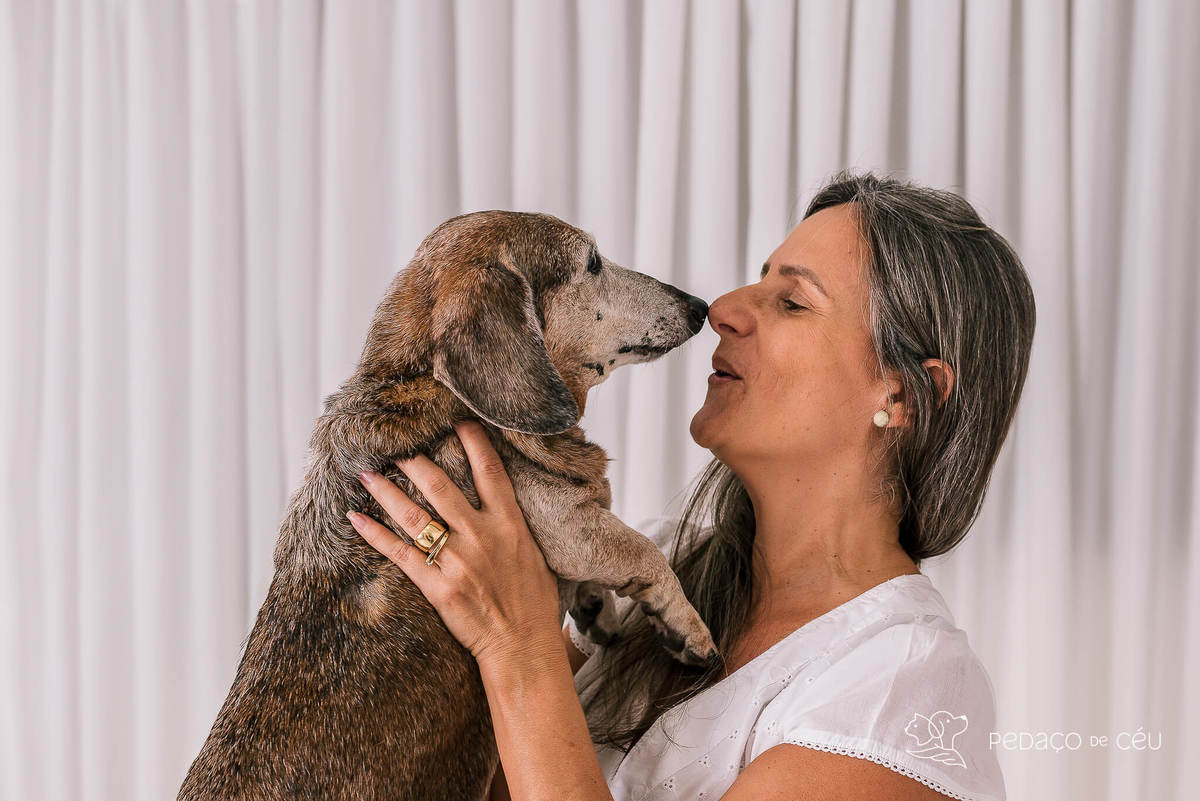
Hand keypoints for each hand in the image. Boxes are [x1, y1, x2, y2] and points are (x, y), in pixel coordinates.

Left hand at [347, 420, 563, 667]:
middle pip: (441, 485)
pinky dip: (374, 534)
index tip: (455, 421)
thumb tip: (500, 503)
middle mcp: (481, 536)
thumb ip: (513, 526)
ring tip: (366, 471)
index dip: (472, 441)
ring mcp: (457, 560)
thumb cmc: (533, 603)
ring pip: (414, 516)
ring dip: (386, 490)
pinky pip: (399, 554)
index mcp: (510, 524)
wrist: (523, 646)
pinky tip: (356, 518)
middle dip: (414, 460)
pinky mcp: (437, 586)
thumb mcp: (535, 555)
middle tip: (396, 443)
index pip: (489, 471)